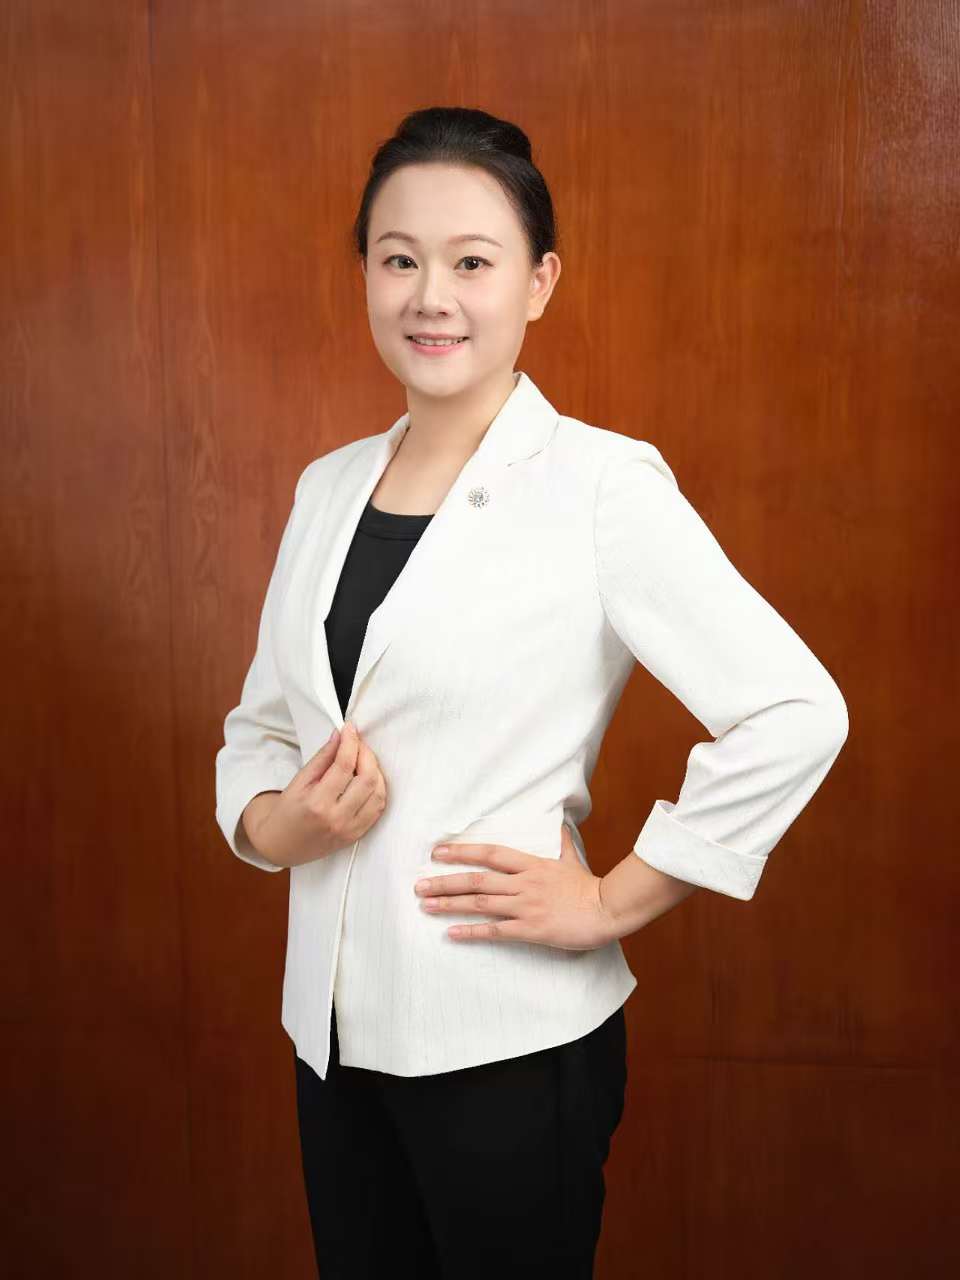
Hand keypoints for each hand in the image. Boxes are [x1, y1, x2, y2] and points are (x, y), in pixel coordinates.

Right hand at [243, 721, 386, 867]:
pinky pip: (378, 809)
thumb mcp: (298, 781)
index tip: (350, 728)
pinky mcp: (357, 835)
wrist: (281, 844)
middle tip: (357, 743)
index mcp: (317, 803)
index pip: (344, 765)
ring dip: (376, 771)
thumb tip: (339, 736)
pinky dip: (377, 790)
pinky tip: (368, 779)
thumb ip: (322, 758)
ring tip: (363, 760)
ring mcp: (350, 830)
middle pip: (368, 778)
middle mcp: (337, 818)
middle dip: (366, 754)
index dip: (351, 742)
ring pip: (378, 794)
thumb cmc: (286, 812)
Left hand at [413, 823, 617, 950]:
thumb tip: (560, 822)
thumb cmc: (589, 886)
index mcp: (531, 864)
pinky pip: (495, 931)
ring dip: (450, 905)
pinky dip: (472, 932)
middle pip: (477, 880)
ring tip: (426, 905)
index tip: (438, 852)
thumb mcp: (571, 859)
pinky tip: (452, 933)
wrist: (607, 910)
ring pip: (481, 904)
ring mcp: (526, 906)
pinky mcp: (531, 929)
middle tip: (419, 885)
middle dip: (445, 882)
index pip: (490, 854)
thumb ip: (561, 842)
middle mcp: (524, 883)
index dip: (462, 851)